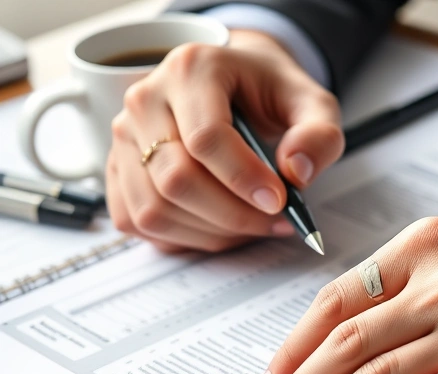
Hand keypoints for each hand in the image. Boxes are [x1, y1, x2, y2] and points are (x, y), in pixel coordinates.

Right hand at [105, 30, 343, 251]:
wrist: (235, 83)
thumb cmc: (269, 92)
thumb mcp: (312, 103)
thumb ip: (319, 134)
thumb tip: (296, 171)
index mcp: (191, 70)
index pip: (206, 138)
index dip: (244, 179)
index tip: (279, 201)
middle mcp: (146, 99)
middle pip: (176, 179)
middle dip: (233, 214)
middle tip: (275, 221)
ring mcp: (124, 136)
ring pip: (154, 208)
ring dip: (211, 233)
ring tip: (252, 225)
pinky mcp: (117, 169)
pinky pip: (138, 221)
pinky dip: (183, 237)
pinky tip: (219, 226)